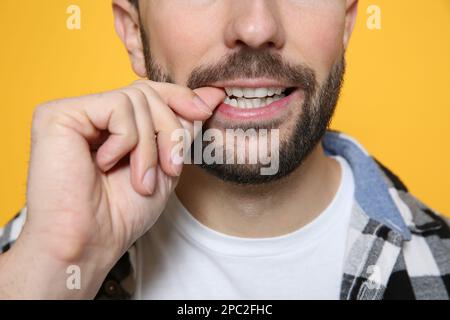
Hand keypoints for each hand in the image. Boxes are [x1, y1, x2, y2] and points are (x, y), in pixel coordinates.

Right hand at [4, 80, 223, 297]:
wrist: (90, 242)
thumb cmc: (123, 213)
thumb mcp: (166, 165)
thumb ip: (182, 128)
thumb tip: (212, 94)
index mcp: (113, 126)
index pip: (150, 93)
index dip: (182, 97)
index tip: (208, 108)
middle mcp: (93, 114)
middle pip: (147, 93)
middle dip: (171, 131)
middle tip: (171, 170)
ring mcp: (75, 112)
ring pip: (136, 99)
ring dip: (149, 146)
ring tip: (140, 180)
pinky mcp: (58, 114)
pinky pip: (116, 108)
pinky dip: (126, 141)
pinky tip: (105, 165)